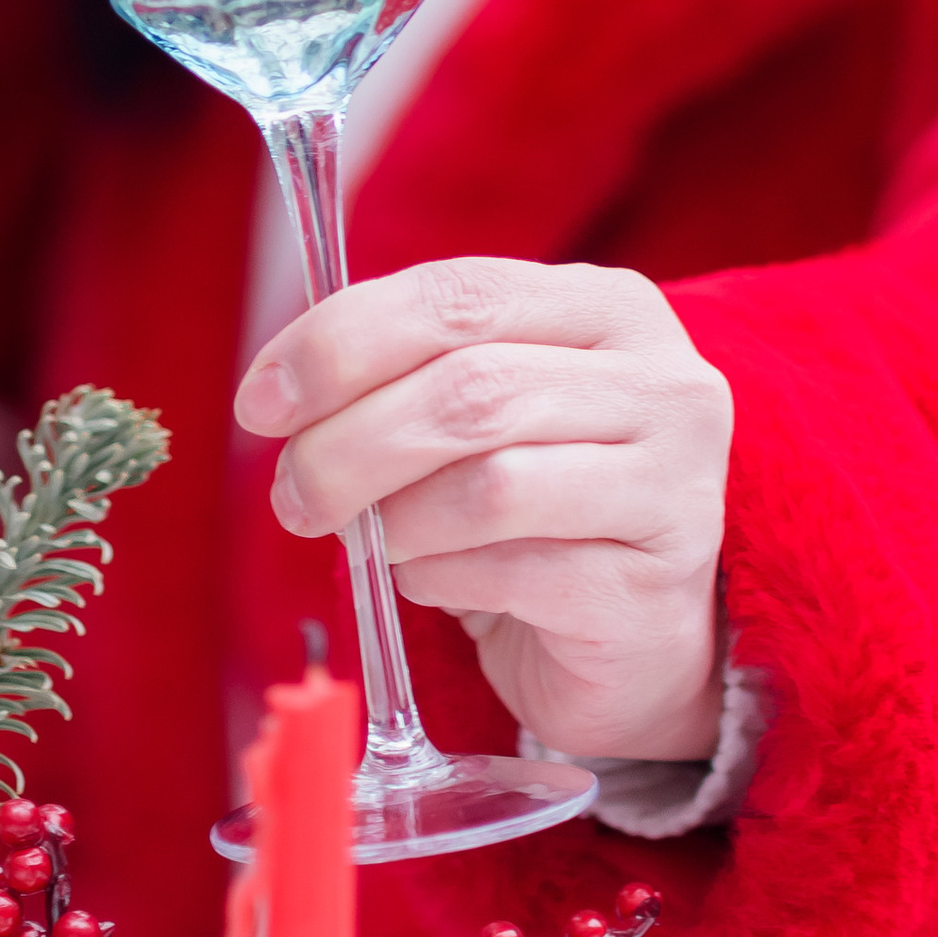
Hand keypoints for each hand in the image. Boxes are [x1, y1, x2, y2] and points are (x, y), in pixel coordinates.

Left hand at [233, 258, 731, 764]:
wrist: (636, 640)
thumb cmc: (541, 507)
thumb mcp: (484, 412)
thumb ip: (408, 374)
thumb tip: (280, 389)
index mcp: (611, 308)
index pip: (459, 296)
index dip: (342, 342)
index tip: (263, 399)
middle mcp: (664, 385)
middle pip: (469, 389)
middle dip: (349, 442)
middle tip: (292, 492)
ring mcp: (675, 489)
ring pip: (488, 483)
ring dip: (393, 518)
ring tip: (367, 539)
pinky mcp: (650, 591)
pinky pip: (510, 573)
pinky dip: (438, 577)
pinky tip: (432, 581)